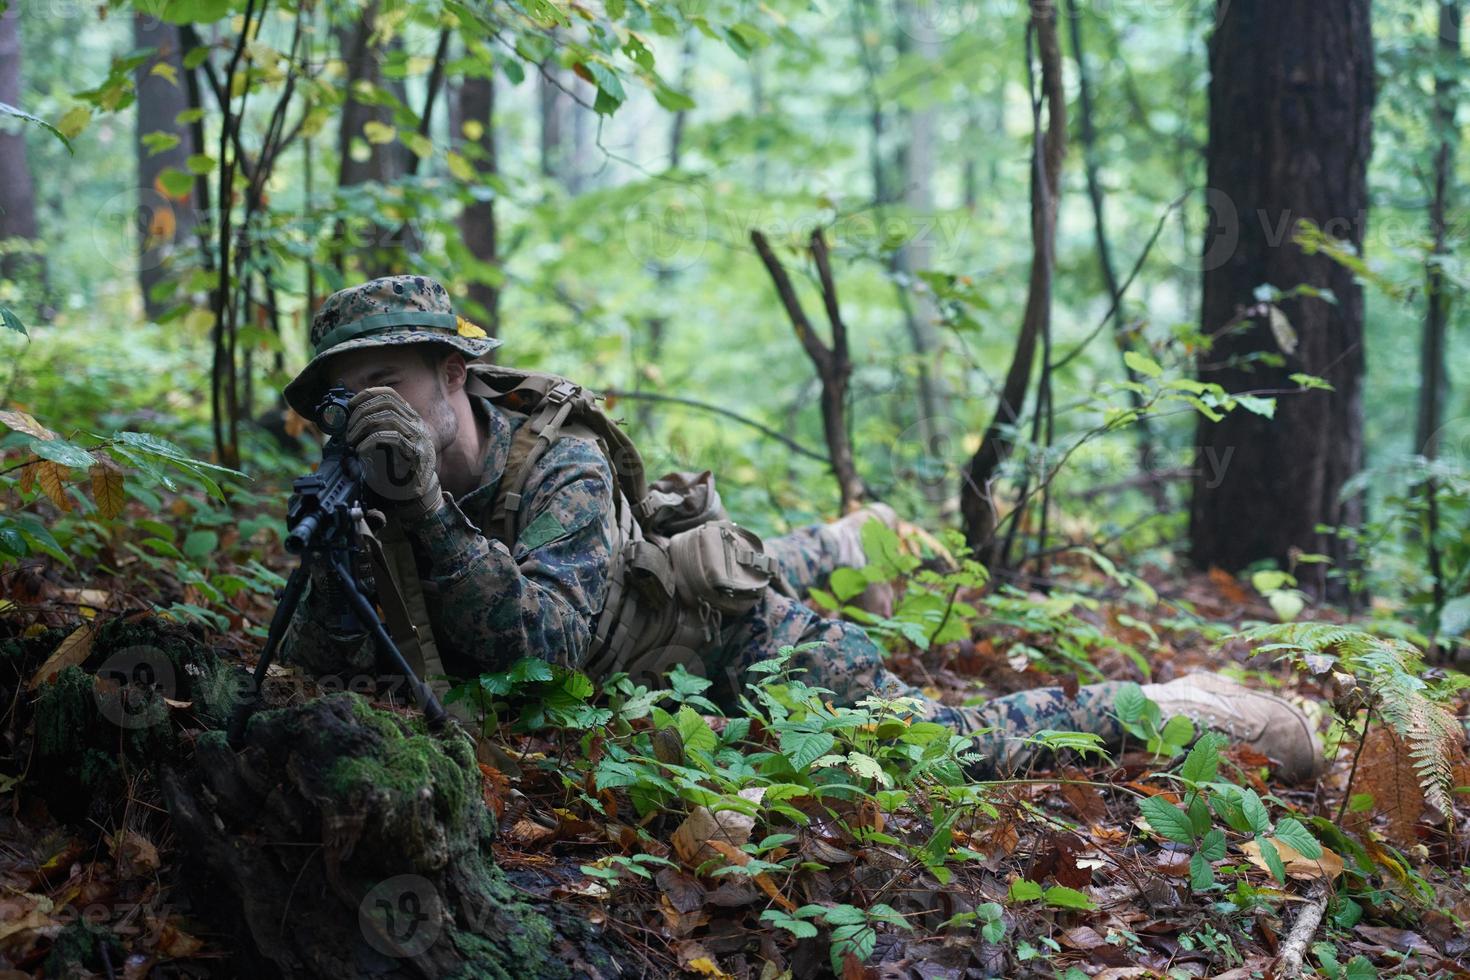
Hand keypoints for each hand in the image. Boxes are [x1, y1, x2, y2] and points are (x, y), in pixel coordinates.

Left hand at [346, 387, 442, 519]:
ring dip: (362, 427)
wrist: (414, 494)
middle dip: (361, 412)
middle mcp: (416, 424)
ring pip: (388, 417)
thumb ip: (374, 429)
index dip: (368, 395)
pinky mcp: (416, 452)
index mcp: (409, 418)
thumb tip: (349, 418)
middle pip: (386, 403)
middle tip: (348, 429)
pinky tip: (360, 450)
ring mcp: (418, 437)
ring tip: (351, 440)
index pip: (390, 395)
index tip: (351, 404)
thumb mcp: (383, 444)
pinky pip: (392, 437)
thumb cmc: (396, 470)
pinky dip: (370, 441)